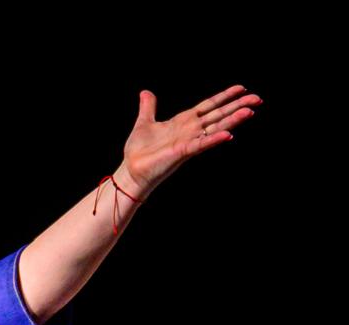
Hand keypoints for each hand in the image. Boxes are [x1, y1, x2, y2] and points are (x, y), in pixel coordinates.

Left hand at [121, 84, 262, 197]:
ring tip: (250, 111)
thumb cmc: (138, 152)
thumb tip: (146, 92)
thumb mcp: (144, 123)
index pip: (209, 106)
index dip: (224, 96)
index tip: (241, 88)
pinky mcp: (183, 152)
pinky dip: (215, 139)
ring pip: (216, 127)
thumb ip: (148, 107)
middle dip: (238, 106)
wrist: (131, 171)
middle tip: (258, 99)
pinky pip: (202, 144)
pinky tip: (229, 134)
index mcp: (184, 122)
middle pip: (219, 114)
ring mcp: (189, 141)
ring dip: (233, 119)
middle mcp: (190, 130)